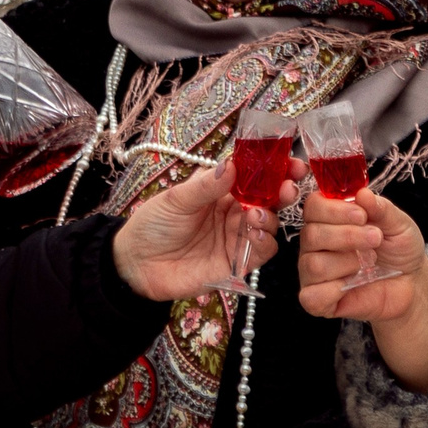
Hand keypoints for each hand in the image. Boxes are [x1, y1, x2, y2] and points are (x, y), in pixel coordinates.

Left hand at [112, 158, 279, 299]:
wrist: (136, 264)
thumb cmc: (153, 225)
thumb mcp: (176, 199)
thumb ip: (206, 186)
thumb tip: (233, 165)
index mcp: (221, 191)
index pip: (255, 176)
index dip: (275, 168)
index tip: (291, 162)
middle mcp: (234, 213)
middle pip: (269, 200)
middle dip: (283, 191)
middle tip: (288, 187)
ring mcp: (236, 238)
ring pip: (269, 226)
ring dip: (271, 218)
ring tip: (257, 214)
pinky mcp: (236, 263)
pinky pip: (261, 252)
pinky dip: (264, 242)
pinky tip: (254, 233)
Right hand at [297, 187, 427, 389]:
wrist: (411, 284)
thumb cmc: (399, 250)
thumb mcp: (399, 224)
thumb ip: (381, 208)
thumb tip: (362, 194)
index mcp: (329, 219)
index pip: (312, 206)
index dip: (334, 210)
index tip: (362, 215)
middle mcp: (315, 245)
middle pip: (310, 235)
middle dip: (347, 236)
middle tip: (376, 239)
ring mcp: (313, 273)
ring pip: (313, 264)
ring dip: (345, 262)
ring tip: (367, 263)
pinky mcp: (318, 300)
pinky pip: (310, 296)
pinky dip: (333, 290)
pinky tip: (352, 284)